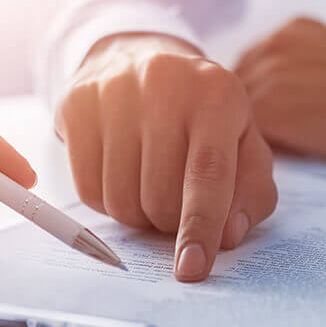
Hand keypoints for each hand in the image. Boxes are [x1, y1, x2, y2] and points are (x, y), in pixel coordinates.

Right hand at [55, 33, 276, 281]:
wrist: (139, 57)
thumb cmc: (201, 113)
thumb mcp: (243, 142)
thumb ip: (250, 192)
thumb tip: (227, 235)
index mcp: (217, 94)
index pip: (207, 174)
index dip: (200, 227)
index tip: (191, 269)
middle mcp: (163, 85)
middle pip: (159, 196)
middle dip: (169, 221)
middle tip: (175, 205)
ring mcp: (113, 92)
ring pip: (119, 199)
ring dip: (137, 215)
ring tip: (148, 186)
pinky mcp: (75, 105)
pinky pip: (86, 190)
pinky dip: (107, 201)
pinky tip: (120, 174)